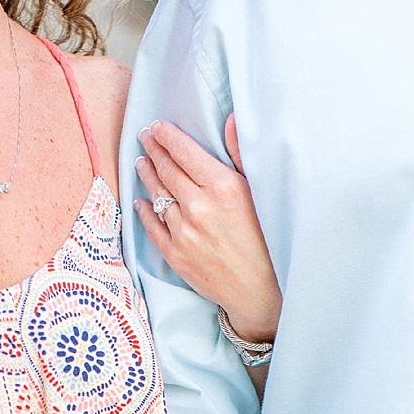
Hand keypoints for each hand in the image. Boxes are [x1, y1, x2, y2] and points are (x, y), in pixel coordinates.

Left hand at [133, 114, 282, 342]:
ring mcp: (184, 232)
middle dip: (153, 150)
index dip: (166, 135)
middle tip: (145, 138)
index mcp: (223, 187)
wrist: (264, 293)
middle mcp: (199, 207)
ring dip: (147, 175)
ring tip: (143, 163)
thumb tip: (230, 119)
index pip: (183, 151)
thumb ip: (240, 155)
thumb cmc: (270, 240)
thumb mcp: (261, 193)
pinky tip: (142, 201)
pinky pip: (152, 225)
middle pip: (167, 169)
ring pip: (157, 195)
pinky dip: (145, 210)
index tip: (157, 126)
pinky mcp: (175, 254)